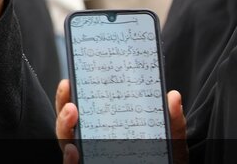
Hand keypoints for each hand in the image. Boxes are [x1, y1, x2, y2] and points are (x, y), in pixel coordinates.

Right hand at [55, 79, 187, 163]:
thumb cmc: (165, 161)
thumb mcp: (170, 142)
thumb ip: (173, 123)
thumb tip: (173, 96)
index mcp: (107, 127)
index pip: (83, 108)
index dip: (70, 95)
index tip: (68, 81)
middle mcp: (93, 143)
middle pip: (68, 124)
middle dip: (63, 106)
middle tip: (69, 93)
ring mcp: (91, 157)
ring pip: (66, 144)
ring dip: (64, 128)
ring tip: (71, 113)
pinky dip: (70, 161)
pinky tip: (74, 152)